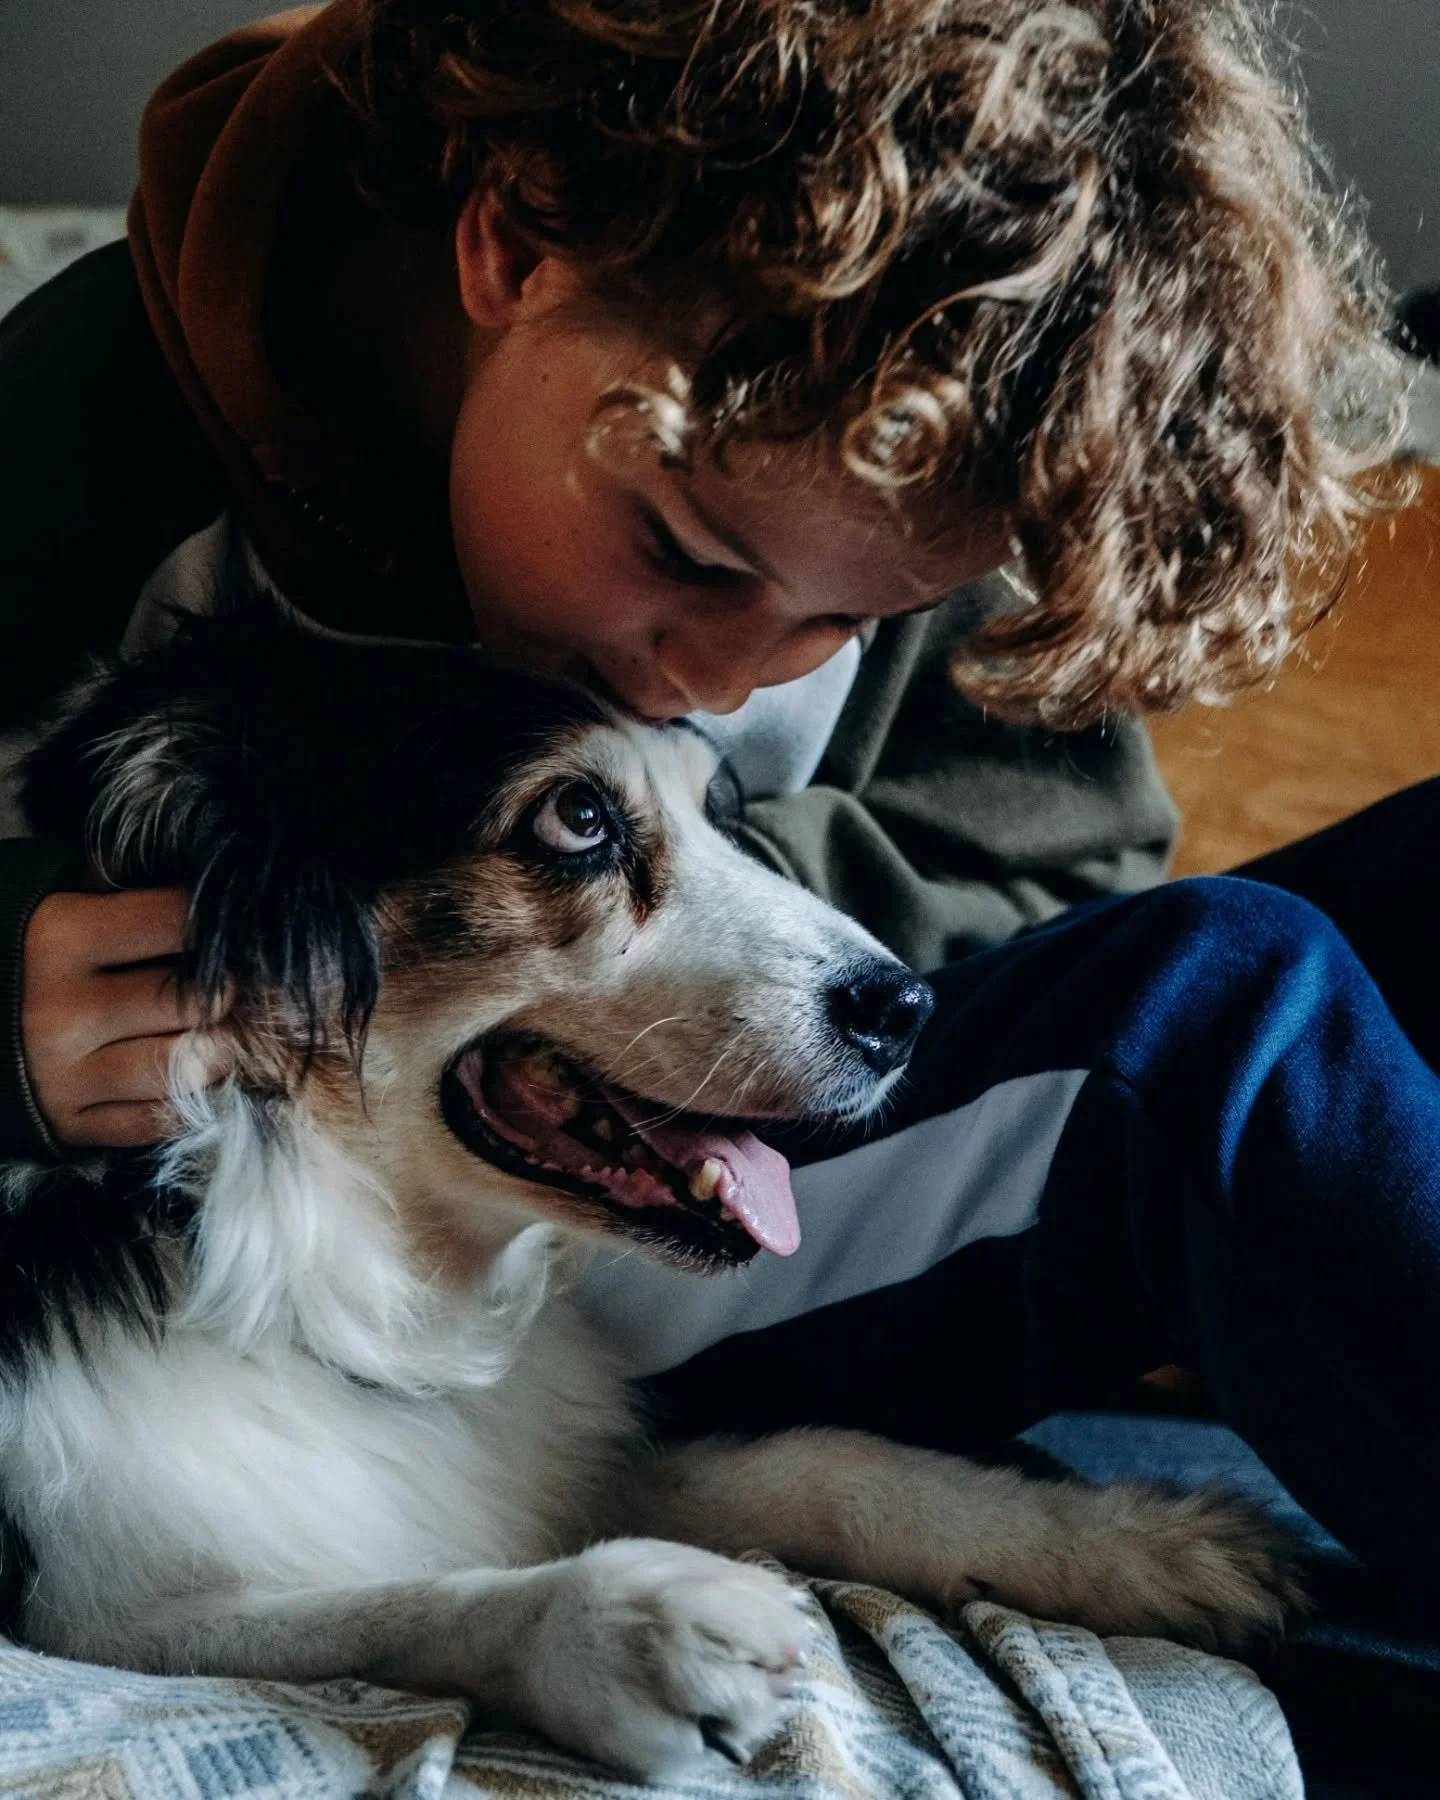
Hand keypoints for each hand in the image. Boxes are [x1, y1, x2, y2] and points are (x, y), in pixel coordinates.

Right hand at [21, 888, 232, 1148]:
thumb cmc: (38, 948)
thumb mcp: (69, 897)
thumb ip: (133, 887)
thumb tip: (215, 885)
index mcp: (61, 936)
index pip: (180, 922)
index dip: (224, 926)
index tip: (242, 933)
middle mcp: (61, 1011)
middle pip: (198, 1002)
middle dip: (237, 994)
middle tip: (250, 988)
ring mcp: (62, 1075)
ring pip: (189, 1067)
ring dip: (223, 1050)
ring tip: (223, 1031)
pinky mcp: (69, 1124)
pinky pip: (162, 1119)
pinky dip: (191, 1098)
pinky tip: (191, 1072)